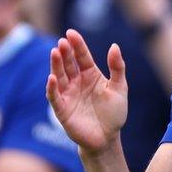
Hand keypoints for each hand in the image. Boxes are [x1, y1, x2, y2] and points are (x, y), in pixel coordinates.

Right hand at [46, 29, 127, 156]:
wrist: (107, 139)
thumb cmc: (114, 114)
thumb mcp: (120, 88)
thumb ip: (117, 67)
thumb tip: (114, 46)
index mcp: (90, 74)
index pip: (81, 56)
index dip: (77, 44)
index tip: (71, 33)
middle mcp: (76, 82)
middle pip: (68, 64)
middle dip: (64, 52)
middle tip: (62, 42)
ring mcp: (68, 94)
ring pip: (59, 76)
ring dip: (56, 65)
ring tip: (54, 52)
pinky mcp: (62, 109)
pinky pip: (54, 96)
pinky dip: (51, 87)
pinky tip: (51, 77)